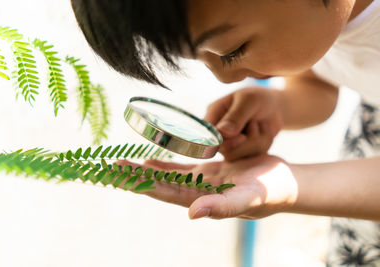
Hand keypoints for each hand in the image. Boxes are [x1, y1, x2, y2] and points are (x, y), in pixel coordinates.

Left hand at [117, 155, 297, 219]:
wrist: (284, 183)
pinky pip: (181, 167)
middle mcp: (196, 192)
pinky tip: (150, 159)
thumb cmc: (270, 192)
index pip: (163, 192)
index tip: (118, 177)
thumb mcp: (249, 198)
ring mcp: (201, 182)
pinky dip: (164, 164)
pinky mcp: (208, 172)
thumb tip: (192, 214)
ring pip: (166, 175)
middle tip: (110, 167)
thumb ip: (222, 207)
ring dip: (145, 170)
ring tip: (123, 163)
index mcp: (201, 199)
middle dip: (135, 177)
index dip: (140, 185)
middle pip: (159, 184)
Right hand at [205, 87, 282, 160]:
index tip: (242, 137)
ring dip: (257, 142)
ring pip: (238, 156)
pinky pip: (251, 158)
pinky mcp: (241, 153)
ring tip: (260, 125)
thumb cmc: (258, 98)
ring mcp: (229, 145)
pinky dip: (263, 145)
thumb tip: (223, 132)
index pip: (208, 135)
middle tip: (255, 125)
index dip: (223, 142)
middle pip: (224, 150)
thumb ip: (235, 116)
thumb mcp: (249, 100)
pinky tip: (263, 133)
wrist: (275, 107)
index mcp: (213, 116)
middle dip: (246, 142)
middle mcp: (218, 133)